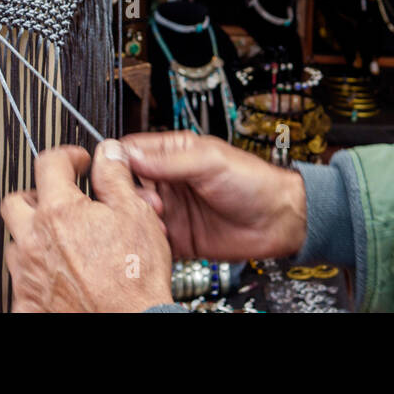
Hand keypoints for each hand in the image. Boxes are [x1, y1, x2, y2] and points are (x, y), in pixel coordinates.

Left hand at [0, 141, 173, 311]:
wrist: (131, 322)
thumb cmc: (134, 278)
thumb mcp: (135, 214)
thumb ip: (114, 177)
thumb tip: (108, 154)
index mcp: (59, 212)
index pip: (49, 163)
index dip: (68, 156)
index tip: (78, 162)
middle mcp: (34, 241)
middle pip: (16, 202)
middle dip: (38, 195)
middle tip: (60, 200)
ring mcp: (27, 275)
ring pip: (16, 243)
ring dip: (35, 236)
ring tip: (63, 241)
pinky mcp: (27, 304)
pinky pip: (21, 282)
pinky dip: (37, 274)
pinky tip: (59, 276)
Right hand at [119, 131, 306, 261]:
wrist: (279, 221)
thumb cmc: (253, 181)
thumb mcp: (210, 161)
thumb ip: (169, 160)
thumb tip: (130, 154)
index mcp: (173, 153)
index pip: (131, 152)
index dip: (119, 163)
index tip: (115, 174)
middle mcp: (168, 180)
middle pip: (127, 185)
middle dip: (130, 195)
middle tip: (149, 202)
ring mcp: (171, 209)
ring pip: (134, 214)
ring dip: (139, 219)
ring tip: (159, 220)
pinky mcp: (177, 237)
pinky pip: (149, 240)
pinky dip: (148, 241)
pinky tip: (160, 239)